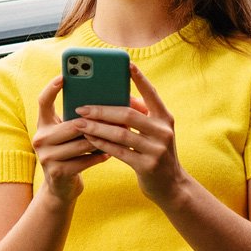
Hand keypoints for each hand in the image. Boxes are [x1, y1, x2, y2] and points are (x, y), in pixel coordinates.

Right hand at [29, 74, 107, 201]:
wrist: (61, 187)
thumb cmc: (72, 153)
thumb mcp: (70, 134)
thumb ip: (82, 118)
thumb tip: (110, 99)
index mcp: (43, 124)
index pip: (43, 101)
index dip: (51, 88)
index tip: (64, 76)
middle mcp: (40, 138)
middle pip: (73, 124)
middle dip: (98, 122)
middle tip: (119, 116)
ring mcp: (46, 156)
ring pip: (82, 143)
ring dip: (103, 139)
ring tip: (120, 134)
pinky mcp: (57, 172)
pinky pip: (84, 160)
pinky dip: (99, 156)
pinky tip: (110, 153)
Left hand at [72, 63, 190, 205]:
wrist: (171, 186)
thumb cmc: (156, 152)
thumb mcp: (155, 132)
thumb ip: (141, 116)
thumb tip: (117, 98)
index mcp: (165, 118)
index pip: (152, 94)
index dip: (140, 79)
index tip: (127, 64)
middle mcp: (163, 131)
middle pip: (128, 115)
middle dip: (102, 110)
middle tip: (81, 107)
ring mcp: (157, 149)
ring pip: (120, 134)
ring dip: (96, 128)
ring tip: (79, 123)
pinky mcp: (147, 166)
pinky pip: (119, 151)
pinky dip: (101, 144)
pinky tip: (88, 139)